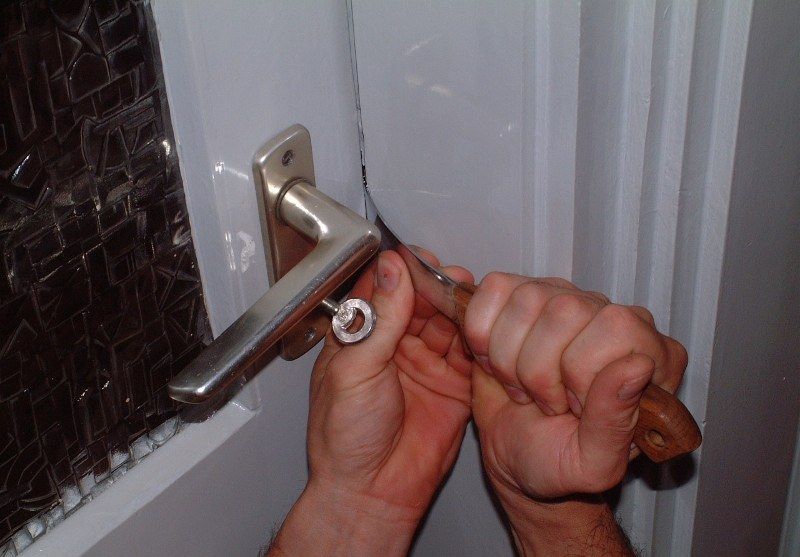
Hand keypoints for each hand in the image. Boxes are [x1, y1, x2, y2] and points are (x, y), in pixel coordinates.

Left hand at [270, 251, 473, 555]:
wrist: (371, 492)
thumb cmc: (344, 439)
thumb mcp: (354, 370)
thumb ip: (379, 319)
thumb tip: (390, 270)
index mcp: (361, 336)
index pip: (384, 288)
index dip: (403, 271)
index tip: (421, 259)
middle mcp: (395, 346)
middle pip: (423, 301)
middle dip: (439, 287)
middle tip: (454, 279)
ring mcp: (426, 365)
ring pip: (450, 323)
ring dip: (462, 311)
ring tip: (473, 301)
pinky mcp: (454, 387)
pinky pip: (472, 356)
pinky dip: (481, 341)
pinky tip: (485, 330)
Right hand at [465, 272, 686, 552]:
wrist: (517, 455)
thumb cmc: (560, 461)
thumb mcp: (594, 464)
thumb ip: (616, 421)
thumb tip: (637, 365)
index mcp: (652, 355)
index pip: (615, 327)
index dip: (581, 372)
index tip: (574, 409)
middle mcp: (614, 317)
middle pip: (566, 309)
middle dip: (539, 369)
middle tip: (546, 402)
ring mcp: (568, 300)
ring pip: (528, 298)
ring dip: (509, 356)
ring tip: (523, 386)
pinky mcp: (522, 295)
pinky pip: (494, 289)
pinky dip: (482, 333)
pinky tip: (497, 361)